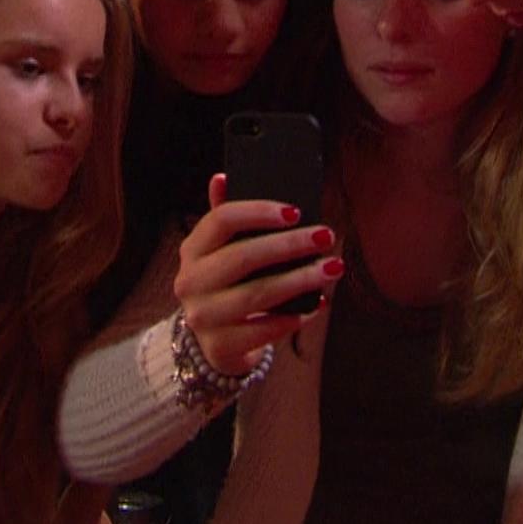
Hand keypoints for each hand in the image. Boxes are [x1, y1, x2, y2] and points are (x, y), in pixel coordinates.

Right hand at [173, 174, 342, 374]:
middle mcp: (190, 281)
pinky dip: (293, 317)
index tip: (296, 212)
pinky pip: (263, 330)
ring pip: (257, 295)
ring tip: (332, 268)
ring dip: (300, 280)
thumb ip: (226, 218)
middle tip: (325, 236)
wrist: (216, 343)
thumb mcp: (223, 252)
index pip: (221, 221)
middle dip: (289, 246)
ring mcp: (202, 317)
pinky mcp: (219, 346)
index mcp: (192, 249)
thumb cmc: (229, 286)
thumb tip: (222, 177)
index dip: (259, 212)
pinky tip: (316, 305)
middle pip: (243, 257)